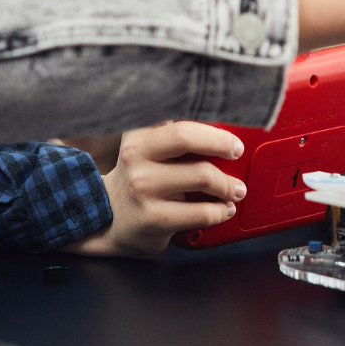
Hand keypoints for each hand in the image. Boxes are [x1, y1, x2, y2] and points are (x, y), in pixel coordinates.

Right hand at [67, 122, 244, 256]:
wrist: (108, 221)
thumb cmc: (137, 183)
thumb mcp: (147, 153)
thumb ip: (174, 141)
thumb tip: (221, 137)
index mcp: (138, 137)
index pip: (181, 124)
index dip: (213, 131)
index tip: (232, 140)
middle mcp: (136, 158)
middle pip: (189, 140)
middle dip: (222, 146)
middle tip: (236, 155)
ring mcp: (143, 188)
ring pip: (202, 176)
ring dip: (228, 185)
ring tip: (235, 190)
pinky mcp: (153, 218)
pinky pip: (201, 212)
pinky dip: (220, 211)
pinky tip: (223, 210)